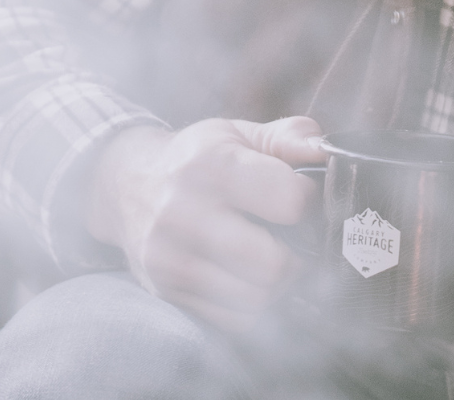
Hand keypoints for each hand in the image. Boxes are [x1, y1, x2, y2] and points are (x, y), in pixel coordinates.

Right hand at [86, 116, 325, 330]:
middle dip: (297, 253)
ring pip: (257, 298)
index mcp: (211, 165)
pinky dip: (255, 305)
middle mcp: (183, 213)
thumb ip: (290, 138)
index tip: (298, 196)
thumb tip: (329, 151)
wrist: (124, 185)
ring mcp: (170, 258)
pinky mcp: (166, 291)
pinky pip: (235, 320)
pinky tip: (249, 278)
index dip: (306, 200)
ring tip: (271, 257)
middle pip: (272, 263)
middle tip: (292, 239)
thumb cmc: (196, 157)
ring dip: (278, 284)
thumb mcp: (238, 133)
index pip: (289, 201)